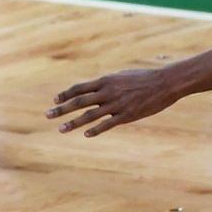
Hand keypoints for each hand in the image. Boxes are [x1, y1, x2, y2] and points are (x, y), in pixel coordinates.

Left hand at [47, 68, 178, 136]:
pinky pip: (108, 124)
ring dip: (74, 122)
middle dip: (61, 109)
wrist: (164, 83)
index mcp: (105, 81)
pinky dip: (96, 129)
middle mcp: (107, 92)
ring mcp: (117, 104)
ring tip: (61, 129)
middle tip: (47, 115)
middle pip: (79, 101)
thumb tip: (96, 88)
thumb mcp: (121, 77)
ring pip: (90, 115)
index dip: (65, 94)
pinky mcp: (127, 115)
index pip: (79, 88)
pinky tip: (86, 134)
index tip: (54, 100)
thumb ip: (107, 83)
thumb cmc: (143, 78)